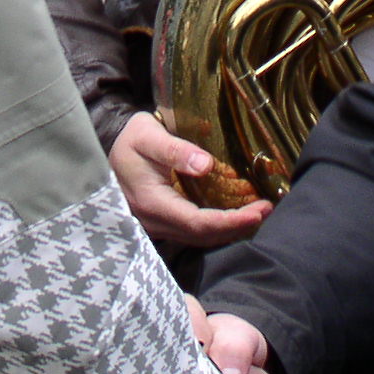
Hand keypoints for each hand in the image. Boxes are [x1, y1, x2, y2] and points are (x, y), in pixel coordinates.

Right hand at [110, 112, 271, 247]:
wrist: (106, 146)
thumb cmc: (129, 139)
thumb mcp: (146, 135)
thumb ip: (175, 150)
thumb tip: (206, 165)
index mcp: (152, 203)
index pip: (198, 223)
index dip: (231, 221)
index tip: (258, 210)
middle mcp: (155, 221)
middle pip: (203, 236)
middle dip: (238, 226)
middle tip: (267, 209)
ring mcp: (159, 225)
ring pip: (200, 238)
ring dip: (231, 228)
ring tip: (259, 212)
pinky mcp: (164, 221)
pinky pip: (194, 231)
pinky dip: (219, 226)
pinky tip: (236, 214)